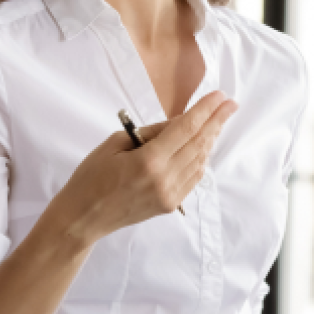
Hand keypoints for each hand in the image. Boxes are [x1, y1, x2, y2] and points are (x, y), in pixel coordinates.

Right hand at [52, 91, 237, 247]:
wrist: (83, 217)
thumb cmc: (91, 178)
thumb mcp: (114, 144)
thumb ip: (150, 133)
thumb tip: (177, 123)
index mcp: (148, 160)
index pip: (185, 128)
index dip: (205, 110)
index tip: (220, 96)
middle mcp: (164, 179)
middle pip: (199, 143)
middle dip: (216, 121)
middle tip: (230, 104)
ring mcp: (170, 194)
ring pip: (200, 161)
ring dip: (209, 139)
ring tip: (217, 122)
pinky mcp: (170, 205)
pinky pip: (193, 177)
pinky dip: (200, 159)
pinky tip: (202, 147)